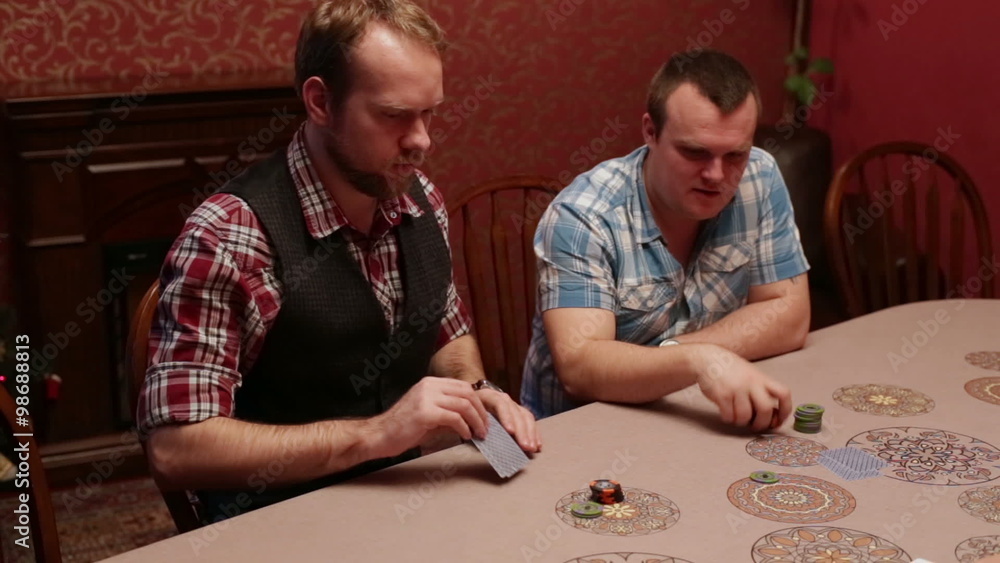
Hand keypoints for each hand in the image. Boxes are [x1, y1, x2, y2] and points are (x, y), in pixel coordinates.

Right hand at [371, 377, 488, 457]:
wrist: (379, 435)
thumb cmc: (402, 428)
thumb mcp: (428, 413)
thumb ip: (447, 411)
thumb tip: (471, 418)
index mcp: (430, 383)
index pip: (463, 386)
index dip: (477, 401)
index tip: (484, 417)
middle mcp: (429, 386)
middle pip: (467, 393)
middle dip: (481, 411)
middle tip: (486, 427)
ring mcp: (426, 397)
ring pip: (464, 404)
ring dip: (476, 421)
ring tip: (479, 433)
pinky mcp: (425, 412)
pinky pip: (454, 417)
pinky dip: (464, 428)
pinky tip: (465, 436)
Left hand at [475, 388, 542, 452]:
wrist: (472, 401)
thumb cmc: (469, 411)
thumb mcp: (467, 414)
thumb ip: (472, 423)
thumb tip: (481, 435)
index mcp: (489, 396)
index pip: (500, 404)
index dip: (506, 417)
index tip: (510, 431)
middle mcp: (504, 399)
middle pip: (516, 412)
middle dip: (522, 431)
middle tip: (525, 446)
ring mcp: (513, 406)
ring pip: (526, 417)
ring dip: (530, 434)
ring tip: (532, 448)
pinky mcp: (520, 413)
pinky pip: (530, 422)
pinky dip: (534, 434)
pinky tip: (537, 445)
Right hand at [692, 345, 791, 431]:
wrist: (708, 358)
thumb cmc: (731, 370)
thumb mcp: (751, 375)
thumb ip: (762, 392)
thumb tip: (772, 417)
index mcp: (761, 378)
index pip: (783, 394)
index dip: (786, 410)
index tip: (779, 420)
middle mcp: (751, 382)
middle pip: (765, 409)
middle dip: (762, 423)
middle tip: (755, 426)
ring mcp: (736, 388)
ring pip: (745, 416)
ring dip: (741, 422)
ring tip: (736, 417)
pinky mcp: (722, 395)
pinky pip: (729, 416)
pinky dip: (728, 419)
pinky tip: (726, 412)